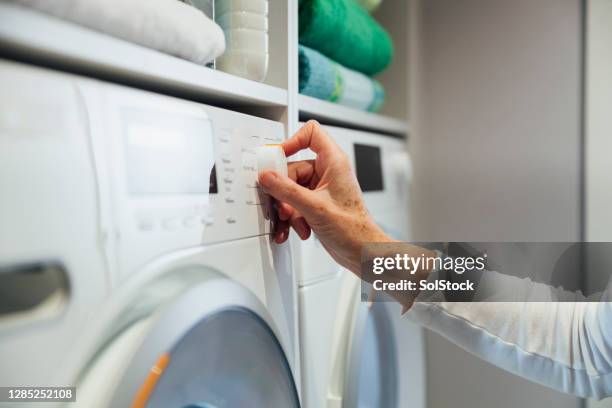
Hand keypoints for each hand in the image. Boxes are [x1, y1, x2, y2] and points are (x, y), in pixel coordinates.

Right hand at [258, 120, 389, 273]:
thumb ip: (287, 190)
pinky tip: (298, 229)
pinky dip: (293, 217)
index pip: (311, 133)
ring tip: (294, 222)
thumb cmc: (353, 229)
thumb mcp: (314, 207)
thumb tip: (267, 177)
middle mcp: (327, 172)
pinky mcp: (317, 204)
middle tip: (283, 206)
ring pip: (291, 190)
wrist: (361, 251)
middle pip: (293, 169)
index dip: (292, 141)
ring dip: (288, 209)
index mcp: (334, 162)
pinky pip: (295, 203)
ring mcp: (321, 188)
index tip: (277, 156)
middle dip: (285, 192)